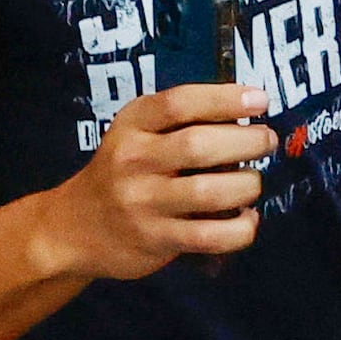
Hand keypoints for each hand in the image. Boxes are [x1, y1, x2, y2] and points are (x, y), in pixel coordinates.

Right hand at [39, 82, 272, 279]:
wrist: (74, 228)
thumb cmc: (122, 174)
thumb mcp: (137, 135)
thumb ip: (180, 123)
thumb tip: (247, 116)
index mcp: (132, 124)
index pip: (179, 103)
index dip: (225, 99)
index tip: (260, 101)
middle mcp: (133, 160)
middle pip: (199, 145)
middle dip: (248, 141)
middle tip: (266, 141)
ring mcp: (143, 203)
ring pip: (209, 192)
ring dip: (247, 185)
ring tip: (253, 182)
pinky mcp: (155, 239)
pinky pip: (210, 235)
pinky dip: (240, 228)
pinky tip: (247, 219)